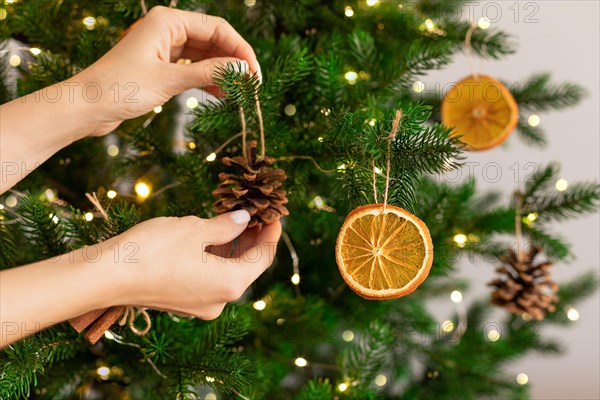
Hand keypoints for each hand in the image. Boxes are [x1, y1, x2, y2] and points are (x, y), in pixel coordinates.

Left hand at [76, 6, 260, 135]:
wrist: (87, 107)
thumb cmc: (120, 88)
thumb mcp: (170, 80)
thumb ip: (209, 72)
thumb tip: (243, 70)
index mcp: (168, 21)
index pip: (218, 28)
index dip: (240, 50)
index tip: (254, 74)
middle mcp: (168, 29)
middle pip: (214, 41)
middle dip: (234, 62)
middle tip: (251, 86)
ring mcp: (165, 48)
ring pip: (205, 56)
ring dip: (223, 73)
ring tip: (239, 93)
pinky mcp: (162, 66)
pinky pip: (194, 68)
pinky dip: (208, 80)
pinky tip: (222, 94)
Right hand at [106, 210, 279, 319]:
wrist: (104, 277)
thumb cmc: (153, 250)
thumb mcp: (195, 229)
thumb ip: (226, 225)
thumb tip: (243, 219)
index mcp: (230, 284)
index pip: (263, 258)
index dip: (270, 233)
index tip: (274, 213)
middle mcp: (219, 301)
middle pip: (246, 266)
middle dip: (251, 238)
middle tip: (253, 211)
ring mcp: (199, 305)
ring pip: (226, 272)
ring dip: (232, 247)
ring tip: (234, 218)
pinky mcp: (182, 302)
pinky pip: (208, 278)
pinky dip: (214, 258)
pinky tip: (211, 236)